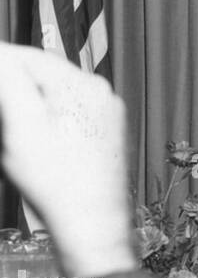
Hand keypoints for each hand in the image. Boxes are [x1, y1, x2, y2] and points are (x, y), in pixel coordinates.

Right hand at [0, 43, 133, 277]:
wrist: (91, 223)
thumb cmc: (56, 180)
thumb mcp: (20, 123)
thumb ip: (9, 79)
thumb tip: (1, 53)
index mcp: (83, 85)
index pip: (28, 57)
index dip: (0, 61)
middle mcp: (101, 94)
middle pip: (42, 74)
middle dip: (11, 82)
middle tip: (4, 114)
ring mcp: (106, 115)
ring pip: (53, 95)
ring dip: (26, 100)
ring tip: (12, 127)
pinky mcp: (104, 134)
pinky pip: (67, 114)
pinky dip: (43, 117)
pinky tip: (29, 137)